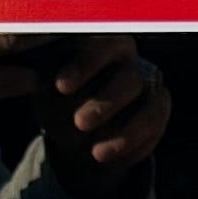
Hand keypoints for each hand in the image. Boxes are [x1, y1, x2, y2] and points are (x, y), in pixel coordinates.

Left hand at [41, 33, 168, 198]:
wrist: (75, 132)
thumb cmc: (58, 100)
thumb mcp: (46, 90)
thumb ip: (46, 80)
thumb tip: (39, 75)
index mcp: (99, 42)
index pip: (98, 45)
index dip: (83, 64)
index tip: (61, 86)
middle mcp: (129, 58)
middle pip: (128, 75)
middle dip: (104, 102)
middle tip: (80, 123)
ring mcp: (149, 82)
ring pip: (147, 103)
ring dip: (123, 130)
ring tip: (96, 153)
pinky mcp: (159, 107)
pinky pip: (154, 123)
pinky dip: (132, 143)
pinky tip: (107, 155)